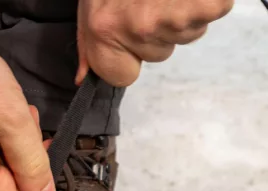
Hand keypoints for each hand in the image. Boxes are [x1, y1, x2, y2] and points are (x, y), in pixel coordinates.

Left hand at [76, 0, 233, 86]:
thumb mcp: (91, 3)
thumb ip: (90, 44)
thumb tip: (84, 78)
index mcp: (104, 29)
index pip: (122, 77)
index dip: (127, 58)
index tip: (128, 34)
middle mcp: (139, 29)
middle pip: (157, 55)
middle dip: (156, 32)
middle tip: (151, 0)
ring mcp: (175, 19)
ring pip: (185, 36)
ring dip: (181, 15)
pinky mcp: (208, 6)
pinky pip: (211, 14)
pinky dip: (207, 1)